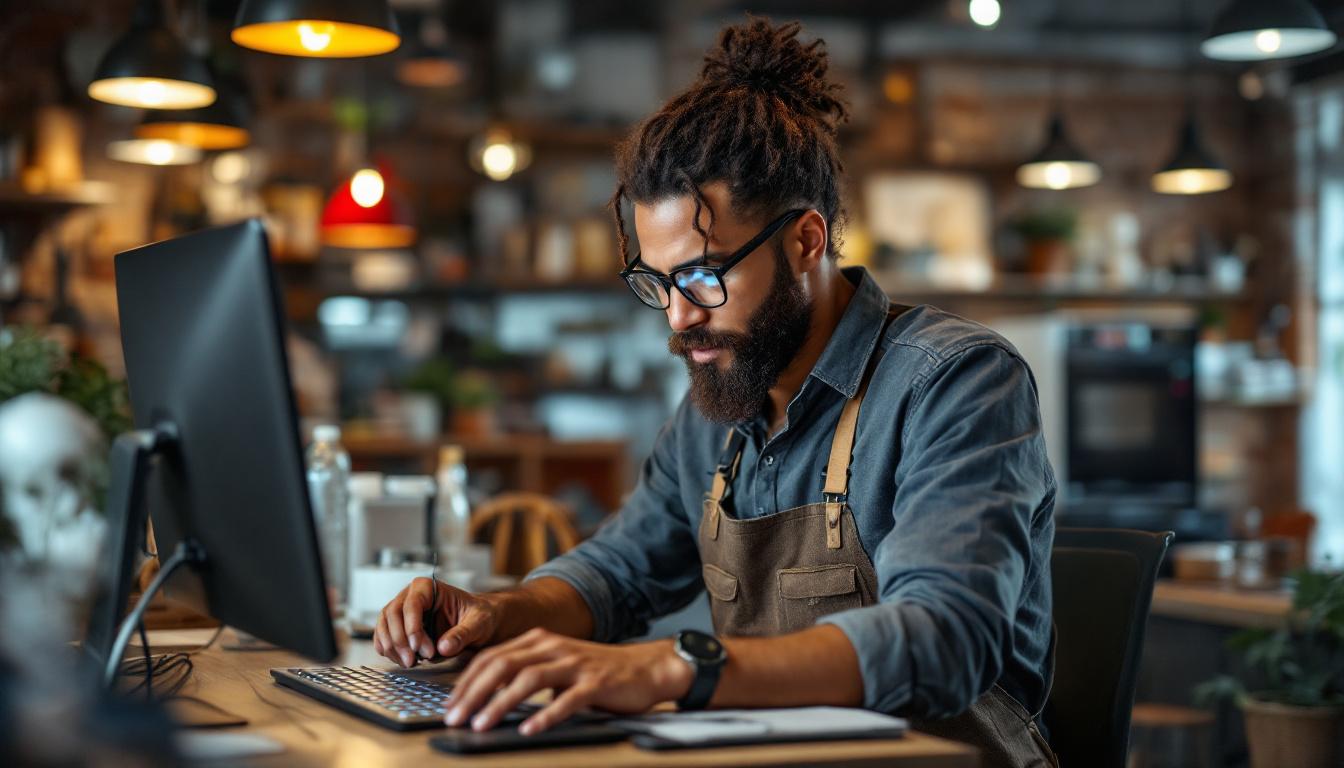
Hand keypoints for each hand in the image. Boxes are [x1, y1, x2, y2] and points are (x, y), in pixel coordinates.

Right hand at [373, 578, 498, 667]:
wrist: (478, 623)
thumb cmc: (479, 616)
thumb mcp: (479, 623)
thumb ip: (463, 633)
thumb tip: (444, 647)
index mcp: (428, 587)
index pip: (411, 604)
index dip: (411, 627)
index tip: (418, 647)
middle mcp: (411, 595)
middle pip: (392, 614)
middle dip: (399, 640)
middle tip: (412, 660)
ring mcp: (402, 610)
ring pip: (384, 625)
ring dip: (392, 647)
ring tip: (409, 663)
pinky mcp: (399, 626)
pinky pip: (384, 636)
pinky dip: (388, 650)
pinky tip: (401, 660)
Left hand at [444, 628, 692, 734]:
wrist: (647, 668)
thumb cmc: (599, 672)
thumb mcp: (558, 666)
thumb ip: (529, 673)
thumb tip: (489, 698)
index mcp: (541, 641)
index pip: (492, 657)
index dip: (467, 681)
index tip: (450, 704)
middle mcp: (554, 647)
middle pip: (503, 665)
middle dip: (473, 692)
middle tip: (454, 717)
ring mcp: (575, 664)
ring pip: (528, 679)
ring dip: (500, 703)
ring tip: (481, 724)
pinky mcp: (595, 684)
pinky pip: (566, 700)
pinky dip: (544, 714)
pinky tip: (529, 729)